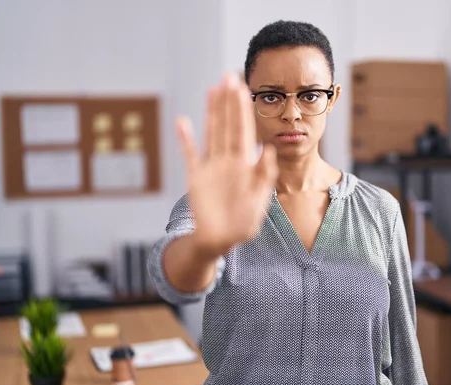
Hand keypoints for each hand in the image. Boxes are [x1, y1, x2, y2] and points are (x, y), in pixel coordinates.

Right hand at [176, 73, 278, 255]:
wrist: (220, 241)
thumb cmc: (243, 224)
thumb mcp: (259, 201)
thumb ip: (264, 176)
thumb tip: (267, 149)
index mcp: (246, 166)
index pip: (245, 132)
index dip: (243, 111)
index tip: (243, 90)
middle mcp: (228, 161)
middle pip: (229, 126)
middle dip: (229, 103)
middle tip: (229, 77)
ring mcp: (211, 167)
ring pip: (212, 133)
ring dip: (211, 112)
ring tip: (212, 90)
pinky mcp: (196, 178)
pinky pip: (190, 154)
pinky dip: (186, 139)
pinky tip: (183, 121)